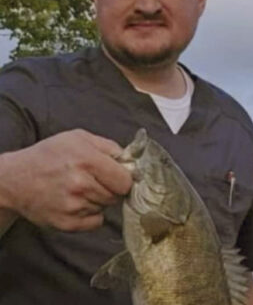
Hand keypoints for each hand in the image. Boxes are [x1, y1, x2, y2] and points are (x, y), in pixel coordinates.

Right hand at [0, 129, 132, 231]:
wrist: (15, 179)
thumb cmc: (49, 155)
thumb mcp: (79, 138)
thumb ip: (109, 146)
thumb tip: (130, 161)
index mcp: (87, 160)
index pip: (125, 181)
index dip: (124, 178)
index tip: (118, 176)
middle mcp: (81, 184)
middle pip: (116, 195)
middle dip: (111, 188)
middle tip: (95, 180)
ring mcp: (73, 206)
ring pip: (105, 207)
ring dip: (99, 200)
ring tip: (80, 189)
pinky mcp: (66, 223)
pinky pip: (96, 222)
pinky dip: (91, 214)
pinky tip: (77, 202)